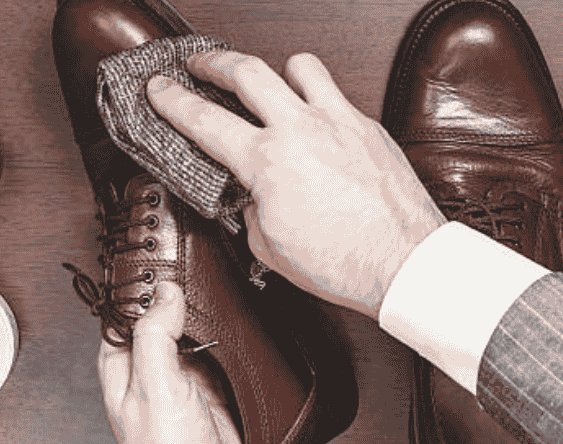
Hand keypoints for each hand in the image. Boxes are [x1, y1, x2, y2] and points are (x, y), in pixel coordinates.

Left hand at [98, 282, 247, 443]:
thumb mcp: (155, 388)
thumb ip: (156, 337)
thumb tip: (164, 292)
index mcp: (122, 363)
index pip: (125, 309)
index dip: (141, 283)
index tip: (161, 259)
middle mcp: (149, 367)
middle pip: (162, 315)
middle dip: (180, 296)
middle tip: (197, 271)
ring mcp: (181, 377)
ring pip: (192, 331)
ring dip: (207, 318)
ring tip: (219, 298)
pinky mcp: (211, 388)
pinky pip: (219, 352)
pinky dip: (229, 340)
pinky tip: (235, 330)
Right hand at [147, 51, 445, 317]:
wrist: (403, 263)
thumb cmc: (343, 262)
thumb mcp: (270, 246)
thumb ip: (250, 210)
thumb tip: (249, 196)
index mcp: (268, 161)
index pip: (204, 120)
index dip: (173, 101)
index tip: (159, 88)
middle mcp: (302, 130)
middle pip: (246, 70)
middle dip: (214, 61)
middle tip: (200, 63)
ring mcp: (339, 121)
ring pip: (299, 65)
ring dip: (275, 70)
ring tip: (268, 82)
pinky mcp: (368, 126)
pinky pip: (335, 94)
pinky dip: (316, 99)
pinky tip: (313, 120)